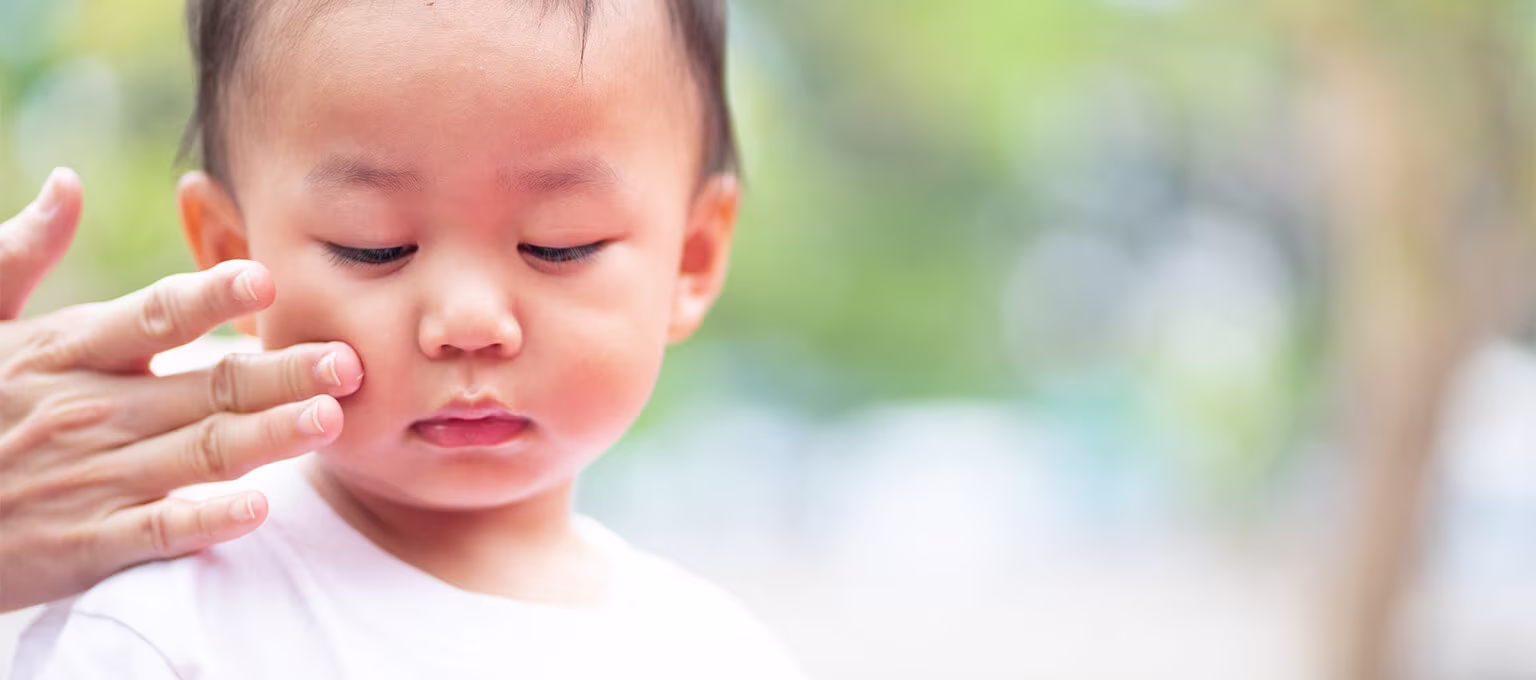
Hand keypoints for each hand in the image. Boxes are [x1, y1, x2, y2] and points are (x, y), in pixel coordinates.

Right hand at [0, 168, 362, 610]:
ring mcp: (92, 478)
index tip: (266, 277)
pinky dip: (208, 520)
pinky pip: (160, 529)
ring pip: (199, 453)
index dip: (210, 296)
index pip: (153, 316)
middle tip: (348, 362)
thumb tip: (67, 182)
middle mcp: (89, 410)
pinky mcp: (87, 543)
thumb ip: (22, 251)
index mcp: (67, 351)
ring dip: (268, 438)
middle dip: (280, 374)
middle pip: (205, 387)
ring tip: (328, 419)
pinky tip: (260, 508)